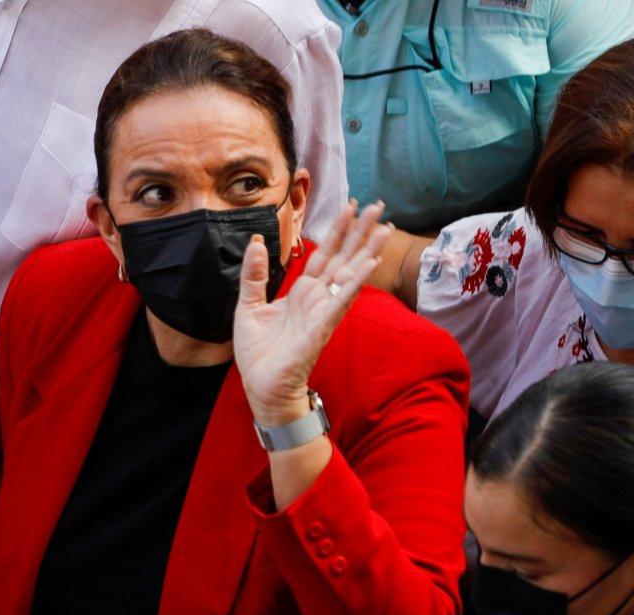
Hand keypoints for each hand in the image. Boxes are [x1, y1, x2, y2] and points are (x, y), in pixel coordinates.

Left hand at [234, 200, 389, 424]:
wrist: (261, 387)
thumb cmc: (259, 354)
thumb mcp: (248, 305)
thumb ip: (254, 275)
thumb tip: (255, 242)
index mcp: (302, 292)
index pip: (324, 254)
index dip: (337, 231)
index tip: (351, 207)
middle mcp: (318, 298)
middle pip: (344, 258)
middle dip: (361, 232)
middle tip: (380, 207)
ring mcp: (323, 312)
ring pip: (350, 275)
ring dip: (367, 251)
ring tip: (384, 228)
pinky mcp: (322, 328)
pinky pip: (341, 302)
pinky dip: (356, 282)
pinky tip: (369, 264)